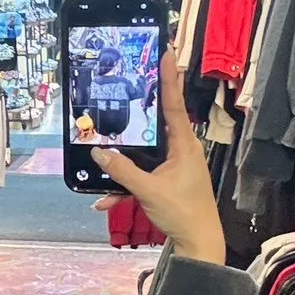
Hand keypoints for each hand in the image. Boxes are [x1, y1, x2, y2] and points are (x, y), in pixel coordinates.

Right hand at [91, 50, 225, 265]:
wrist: (197, 241)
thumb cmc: (183, 212)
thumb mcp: (148, 190)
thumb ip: (122, 171)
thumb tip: (98, 154)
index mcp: (184, 145)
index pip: (174, 104)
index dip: (168, 78)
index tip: (166, 53)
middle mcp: (180, 150)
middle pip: (153, 126)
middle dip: (133, 119)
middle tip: (123, 92)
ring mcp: (173, 166)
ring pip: (142, 156)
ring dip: (121, 166)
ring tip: (102, 172)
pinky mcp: (165, 181)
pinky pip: (140, 176)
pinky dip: (123, 187)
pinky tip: (106, 202)